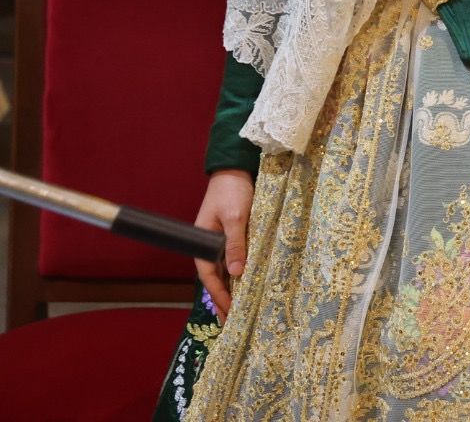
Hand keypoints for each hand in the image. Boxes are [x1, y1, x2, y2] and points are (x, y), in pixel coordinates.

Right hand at [194, 169, 252, 318]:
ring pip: (224, 269)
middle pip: (215, 277)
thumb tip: (236, 273)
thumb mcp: (235, 218)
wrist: (233, 169)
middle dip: (223, 298)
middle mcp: (209, 245)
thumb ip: (235, 244)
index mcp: (203, 243)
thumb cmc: (232, 192)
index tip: (228, 313)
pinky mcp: (231, 234)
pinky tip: (247, 281)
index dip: (219, 296)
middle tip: (232, 320)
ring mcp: (219, 240)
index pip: (209, 277)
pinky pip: (233, 257)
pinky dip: (239, 271)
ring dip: (232, 286)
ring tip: (240, 307)